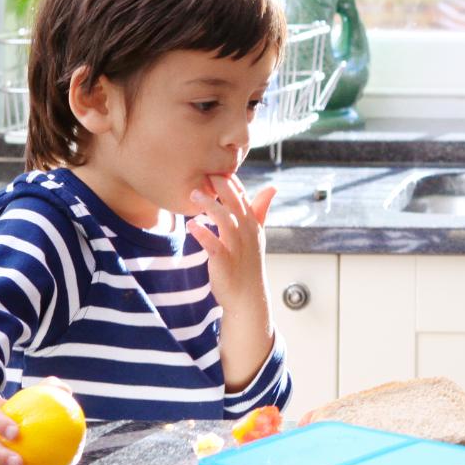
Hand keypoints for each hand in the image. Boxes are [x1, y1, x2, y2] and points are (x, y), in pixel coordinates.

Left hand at [188, 173, 274, 311]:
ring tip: (193, 195)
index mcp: (253, 224)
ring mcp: (236, 247)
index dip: (231, 181)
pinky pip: (213, 245)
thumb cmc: (248, 263)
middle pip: (235, 203)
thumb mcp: (257, 234)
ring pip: (224, 220)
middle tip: (205, 172)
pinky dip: (202, 234)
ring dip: (209, 206)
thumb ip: (261, 209)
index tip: (216, 166)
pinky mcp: (224, 261)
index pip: (243, 196)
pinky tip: (191, 226)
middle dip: (221, 186)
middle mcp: (247, 232)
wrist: (248, 297)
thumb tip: (272, 187)